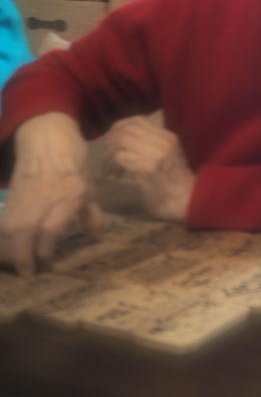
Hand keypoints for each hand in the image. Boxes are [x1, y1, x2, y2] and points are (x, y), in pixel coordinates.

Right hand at [0, 112, 103, 275]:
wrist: (48, 138)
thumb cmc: (75, 163)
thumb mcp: (91, 188)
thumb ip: (93, 215)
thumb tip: (97, 240)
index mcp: (69, 195)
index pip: (51, 227)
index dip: (44, 249)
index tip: (47, 265)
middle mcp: (44, 197)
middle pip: (24, 231)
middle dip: (21, 256)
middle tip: (27, 274)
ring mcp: (25, 196)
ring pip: (9, 228)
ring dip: (9, 250)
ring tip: (15, 266)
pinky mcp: (12, 196)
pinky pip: (3, 222)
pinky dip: (2, 238)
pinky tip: (6, 250)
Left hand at [104, 116, 193, 222]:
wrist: (185, 202)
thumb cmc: (174, 182)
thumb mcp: (168, 155)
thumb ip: (152, 143)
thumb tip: (124, 137)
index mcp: (168, 137)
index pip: (138, 120)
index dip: (119, 127)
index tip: (112, 141)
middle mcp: (163, 142)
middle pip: (126, 129)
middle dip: (110, 141)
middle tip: (107, 156)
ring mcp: (156, 154)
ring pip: (121, 142)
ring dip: (109, 154)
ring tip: (109, 167)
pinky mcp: (147, 169)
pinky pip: (120, 157)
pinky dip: (112, 165)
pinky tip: (114, 174)